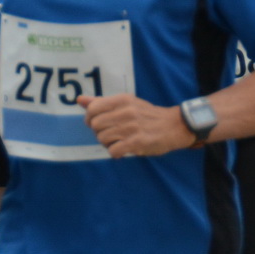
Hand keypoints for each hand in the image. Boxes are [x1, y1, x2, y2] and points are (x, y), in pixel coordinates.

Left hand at [77, 94, 195, 157]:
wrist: (175, 126)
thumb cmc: (147, 115)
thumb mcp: (127, 103)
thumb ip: (102, 102)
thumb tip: (80, 100)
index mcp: (123, 100)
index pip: (92, 109)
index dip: (91, 119)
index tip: (100, 123)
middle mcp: (127, 111)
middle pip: (95, 125)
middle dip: (100, 132)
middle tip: (113, 133)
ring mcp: (131, 127)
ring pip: (102, 139)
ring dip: (109, 143)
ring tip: (121, 140)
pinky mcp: (136, 142)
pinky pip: (113, 151)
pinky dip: (116, 153)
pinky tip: (125, 149)